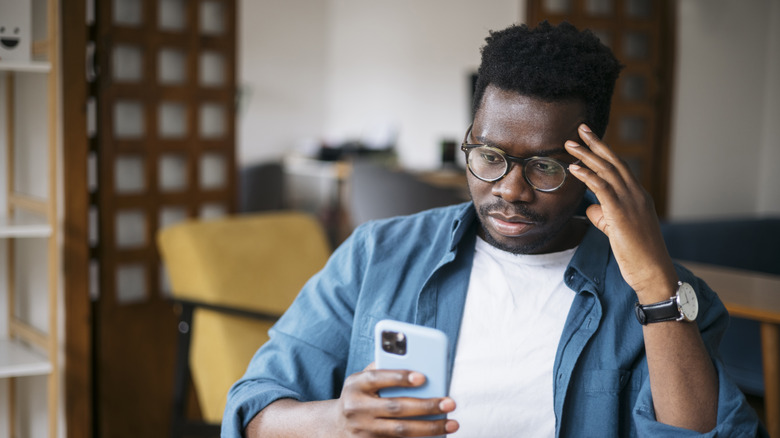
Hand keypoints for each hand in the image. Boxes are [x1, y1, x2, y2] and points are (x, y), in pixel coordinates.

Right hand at [335, 364, 458, 436]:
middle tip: (450, 403)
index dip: (399, 377)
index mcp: (355, 385)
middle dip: (426, 406)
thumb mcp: (362, 379)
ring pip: (401, 430)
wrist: (336, 426)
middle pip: (395, 407)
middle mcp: (356, 408)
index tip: (423, 377)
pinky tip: (437, 435)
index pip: (377, 378)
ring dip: (429, 427)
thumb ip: (383, 368)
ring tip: (451, 423)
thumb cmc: (360, 395)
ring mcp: (363, 430)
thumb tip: (416, 361)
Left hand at [564, 124, 676, 299]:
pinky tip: (574, 168)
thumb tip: (591, 206)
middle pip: (613, 162)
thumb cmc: (636, 255)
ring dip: (586, 155)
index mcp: (638, 196)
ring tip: (569, 144)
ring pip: (607, 171)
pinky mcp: (621, 213)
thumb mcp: (617, 230)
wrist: (653, 272)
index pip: (619, 167)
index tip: (589, 138)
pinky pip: (602, 188)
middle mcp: (636, 194)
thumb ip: (604, 215)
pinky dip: (587, 175)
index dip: (604, 151)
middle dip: (595, 144)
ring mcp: (631, 202)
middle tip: (579, 129)